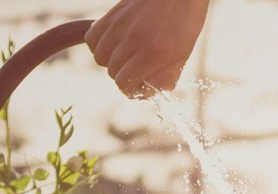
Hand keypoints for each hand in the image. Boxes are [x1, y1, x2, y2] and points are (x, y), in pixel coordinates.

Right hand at [85, 0, 209, 97]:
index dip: (131, 90)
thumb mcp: (182, 57)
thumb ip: (165, 78)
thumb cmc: (185, 24)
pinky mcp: (111, 15)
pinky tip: (114, 45)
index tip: (139, 86)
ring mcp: (119, 26)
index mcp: (152, 54)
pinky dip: (100, 46)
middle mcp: (131, 40)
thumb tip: (147, 93)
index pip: (124, 83)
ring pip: (99, 57)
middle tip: (137, 71)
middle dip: (124, 76)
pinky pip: (92, 38)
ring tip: (126, 57)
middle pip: (112, 72)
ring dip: (111, 62)